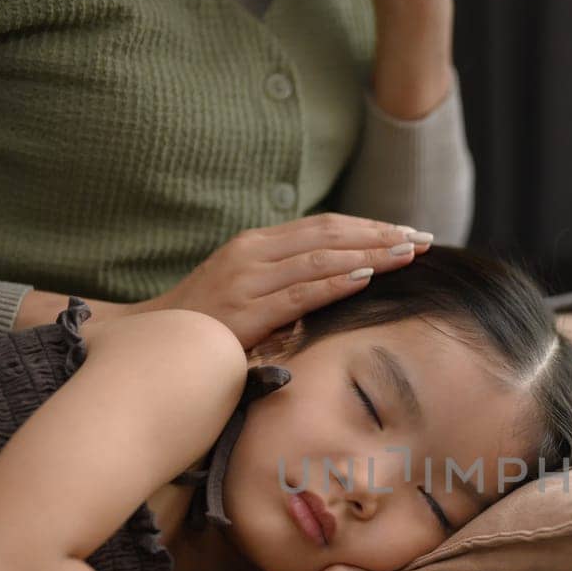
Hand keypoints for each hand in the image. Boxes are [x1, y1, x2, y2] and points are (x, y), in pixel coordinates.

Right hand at [127, 214, 432, 351]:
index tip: (406, 232)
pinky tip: (367, 276)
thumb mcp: (245, 294)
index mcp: (256, 245)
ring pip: (321, 257)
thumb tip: (333, 283)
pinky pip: (300, 292)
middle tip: (422, 239)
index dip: (368, 227)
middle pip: (329, 234)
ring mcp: (248, 278)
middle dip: (380, 235)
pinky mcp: (246, 310)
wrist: (149, 343)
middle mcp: (253, 252)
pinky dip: (336, 282)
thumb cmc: (201, 326)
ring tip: (408, 252)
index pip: (323, 227)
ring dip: (370, 254)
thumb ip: (282, 283)